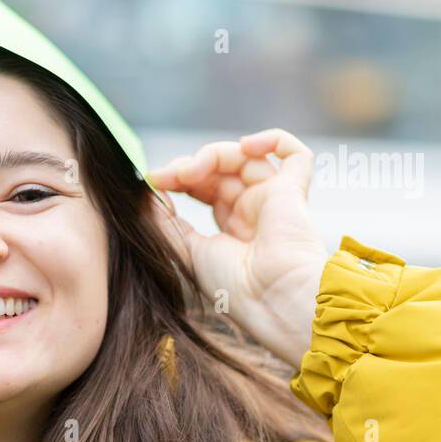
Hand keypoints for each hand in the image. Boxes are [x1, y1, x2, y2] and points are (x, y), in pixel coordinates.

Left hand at [144, 128, 329, 371]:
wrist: (270, 301)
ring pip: (245, 157)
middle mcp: (254, 211)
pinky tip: (245, 145)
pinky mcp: (294, 191)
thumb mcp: (185, 251)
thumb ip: (164, 221)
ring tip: (191, 170)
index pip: (204, 187)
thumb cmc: (232, 288)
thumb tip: (146, 193)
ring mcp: (274, 199)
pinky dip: (272, 140)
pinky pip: (294, 154)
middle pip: (221, 170)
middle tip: (166, 175)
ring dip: (213, 154)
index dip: (178, 178)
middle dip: (190, 166)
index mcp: (232, 229)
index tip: (152, 181)